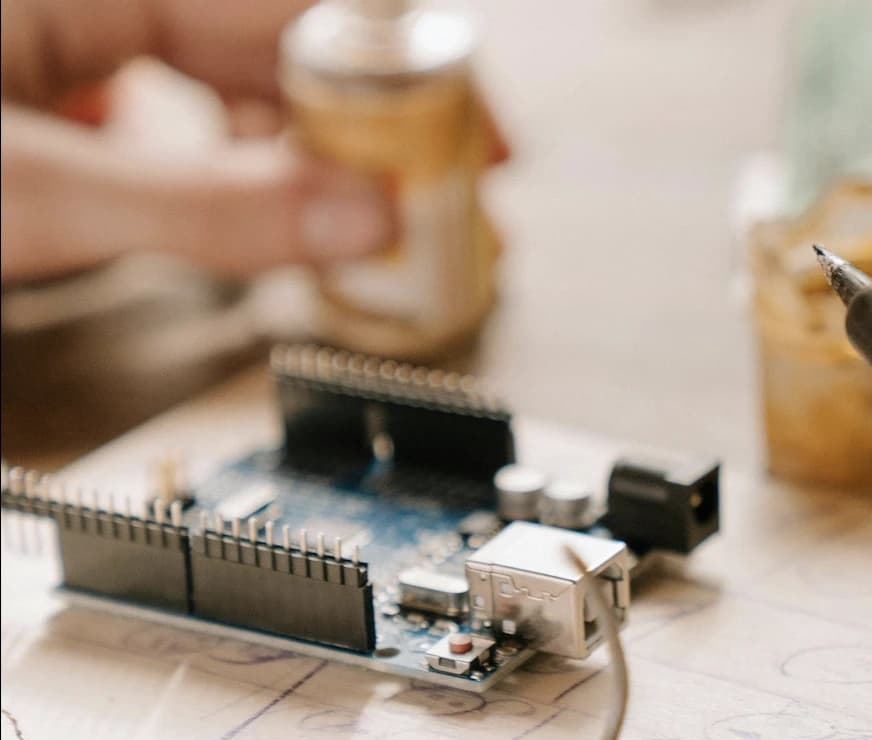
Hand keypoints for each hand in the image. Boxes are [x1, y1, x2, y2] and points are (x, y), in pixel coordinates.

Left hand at [0, 0, 507, 281]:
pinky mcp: (34, 90)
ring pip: (218, 78)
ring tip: (347, 223)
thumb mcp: (34, 196)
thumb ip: (201, 208)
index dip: (398, 70)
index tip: (465, 136)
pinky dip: (221, 163)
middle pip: (268, 44)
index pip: (294, 5)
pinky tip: (238, 204)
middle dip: (358, 126)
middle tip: (424, 203)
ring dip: (294, 153)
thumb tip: (359, 217)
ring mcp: (50, 37)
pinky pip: (163, 108)